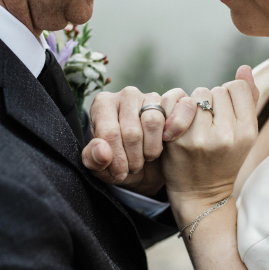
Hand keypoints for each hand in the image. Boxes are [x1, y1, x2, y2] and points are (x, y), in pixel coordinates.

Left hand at [82, 87, 196, 196]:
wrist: (145, 167)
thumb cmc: (118, 162)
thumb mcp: (100, 167)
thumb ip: (92, 159)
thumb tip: (103, 151)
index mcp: (103, 104)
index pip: (109, 132)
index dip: (116, 159)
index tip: (119, 174)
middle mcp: (126, 95)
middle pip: (131, 131)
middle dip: (133, 158)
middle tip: (133, 168)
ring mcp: (150, 96)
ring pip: (153, 122)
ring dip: (151, 150)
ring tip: (145, 158)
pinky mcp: (172, 102)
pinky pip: (176, 114)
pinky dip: (172, 134)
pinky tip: (164, 144)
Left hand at [162, 66, 258, 209]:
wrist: (200, 195)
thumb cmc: (223, 161)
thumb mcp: (244, 135)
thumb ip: (247, 100)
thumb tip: (244, 68)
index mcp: (247, 132)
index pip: (237, 87)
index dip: (229, 97)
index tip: (224, 115)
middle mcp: (226, 134)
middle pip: (215, 90)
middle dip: (210, 103)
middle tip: (208, 126)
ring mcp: (200, 137)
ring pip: (196, 95)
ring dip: (194, 105)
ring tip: (195, 126)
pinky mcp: (178, 140)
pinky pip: (175, 102)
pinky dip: (176, 109)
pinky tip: (179, 125)